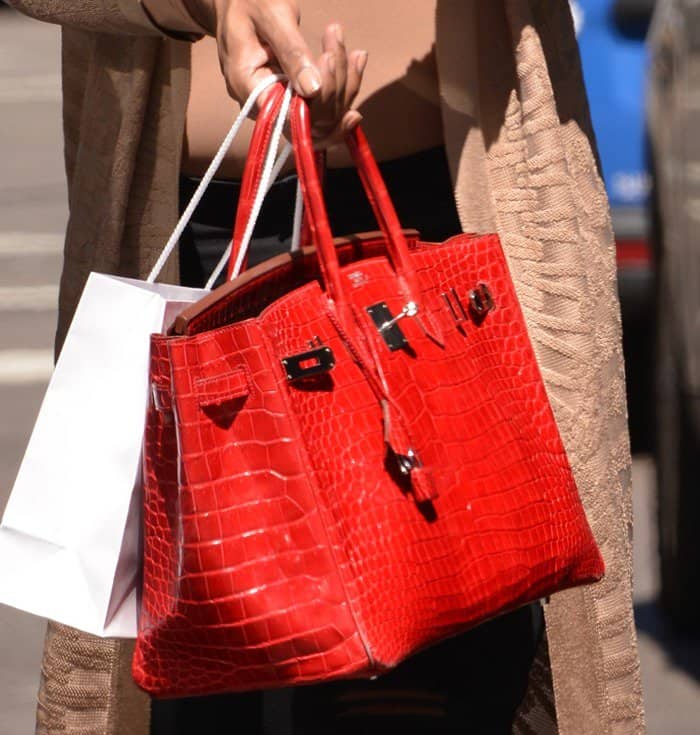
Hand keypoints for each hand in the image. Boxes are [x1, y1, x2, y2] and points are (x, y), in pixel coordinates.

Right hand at [182, 0, 367, 143]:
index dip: (317, 102)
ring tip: (354, 51)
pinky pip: (324, 102)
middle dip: (336, 85)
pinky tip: (357, 60)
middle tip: (336, 40)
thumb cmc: (249, 0)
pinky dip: (344, 82)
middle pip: (310, 120)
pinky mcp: (294, 98)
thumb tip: (313, 90)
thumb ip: (291, 52)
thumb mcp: (270, 17)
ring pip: (323, 115)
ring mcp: (279, 104)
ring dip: (345, 83)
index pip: (288, 117)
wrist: (237, 0)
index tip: (329, 60)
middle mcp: (263, 105)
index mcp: (247, 86)